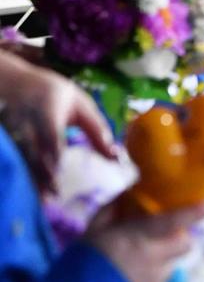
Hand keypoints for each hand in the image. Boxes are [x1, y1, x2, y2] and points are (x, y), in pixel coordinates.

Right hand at [0, 51, 116, 190]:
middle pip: (34, 150)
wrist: (20, 83)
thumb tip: (115, 154)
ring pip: (24, 159)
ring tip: (45, 198)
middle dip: (43, 172)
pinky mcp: (11, 142)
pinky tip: (35, 191)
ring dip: (34, 178)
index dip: (54, 150)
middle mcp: (29, 123)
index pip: (51, 132)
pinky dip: (26, 175)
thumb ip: (96, 128)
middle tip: (55, 194)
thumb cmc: (58, 95)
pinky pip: (18, 161)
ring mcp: (16, 133)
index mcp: (49, 111)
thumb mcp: (81, 105)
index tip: (60, 169)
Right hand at [85, 201, 203, 281]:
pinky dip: (150, 278)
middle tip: (160, 235)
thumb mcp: (93, 228)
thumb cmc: (83, 261)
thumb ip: (114, 208)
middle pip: (184, 244)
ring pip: (171, 264)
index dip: (195, 212)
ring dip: (163, 258)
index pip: (174, 222)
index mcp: (139, 238)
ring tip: (138, 261)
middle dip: (178, 237)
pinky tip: (130, 281)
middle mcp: (153, 259)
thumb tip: (131, 190)